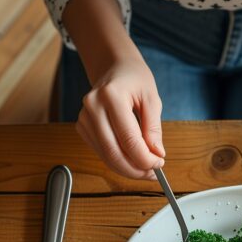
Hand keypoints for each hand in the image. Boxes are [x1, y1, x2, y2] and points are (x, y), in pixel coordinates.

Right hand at [62, 0, 163, 179]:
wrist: (115, 68)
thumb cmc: (135, 80)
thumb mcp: (152, 98)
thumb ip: (154, 128)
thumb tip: (156, 155)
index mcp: (111, 96)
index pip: (129, 140)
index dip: (145, 158)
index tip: (160, 163)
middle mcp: (92, 107)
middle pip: (113, 153)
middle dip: (136, 169)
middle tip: (153, 173)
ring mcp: (84, 118)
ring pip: (106, 156)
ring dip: (127, 169)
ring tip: (146, 169)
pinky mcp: (82, 126)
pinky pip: (101, 152)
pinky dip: (117, 161)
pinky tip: (132, 160)